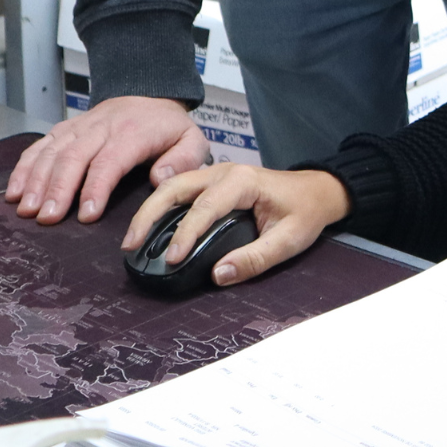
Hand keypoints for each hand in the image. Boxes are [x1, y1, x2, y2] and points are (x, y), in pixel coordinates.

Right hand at [4, 95, 208, 224]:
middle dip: (58, 188)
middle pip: (74, 156)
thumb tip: (160, 179)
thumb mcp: (192, 140)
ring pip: (53, 150)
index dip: (96, 187)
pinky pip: (41, 144)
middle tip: (47, 218)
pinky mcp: (67, 128)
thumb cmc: (168, 126)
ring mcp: (80, 125)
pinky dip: (25, 167)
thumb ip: (183, 160)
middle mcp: (102, 126)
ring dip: (36, 180)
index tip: (86, 214)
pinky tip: (14, 191)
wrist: (150, 92)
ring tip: (27, 209)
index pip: (110, 159)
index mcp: (133, 131)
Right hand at [122, 163, 350, 286]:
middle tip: (130, 245)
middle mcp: (223, 172)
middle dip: (149, 215)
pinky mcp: (211, 183)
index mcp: (243, 181)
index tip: (171, 259)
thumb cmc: (304, 212)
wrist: (316, 190)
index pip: (206, 207)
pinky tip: (149, 229)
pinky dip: (159, 207)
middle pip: (175, 187)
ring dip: (149, 210)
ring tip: (132, 240)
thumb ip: (255, 259)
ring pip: (172, 186)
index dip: (185, 233)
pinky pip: (179, 191)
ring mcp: (215, 174)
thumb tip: (218, 275)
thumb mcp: (288, 240)